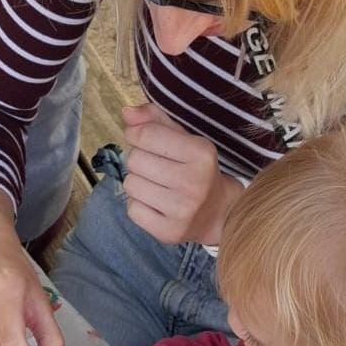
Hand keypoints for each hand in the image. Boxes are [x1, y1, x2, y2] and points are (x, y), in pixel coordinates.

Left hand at [122, 103, 243, 244]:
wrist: (218, 213)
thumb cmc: (196, 169)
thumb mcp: (185, 138)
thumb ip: (156, 121)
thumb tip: (126, 112)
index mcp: (201, 153)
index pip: (146, 135)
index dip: (135, 133)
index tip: (140, 137)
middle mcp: (193, 182)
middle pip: (134, 160)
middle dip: (138, 159)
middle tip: (154, 166)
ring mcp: (181, 210)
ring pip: (130, 185)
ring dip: (137, 182)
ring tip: (155, 185)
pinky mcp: (168, 232)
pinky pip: (132, 210)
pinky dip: (138, 204)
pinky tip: (155, 203)